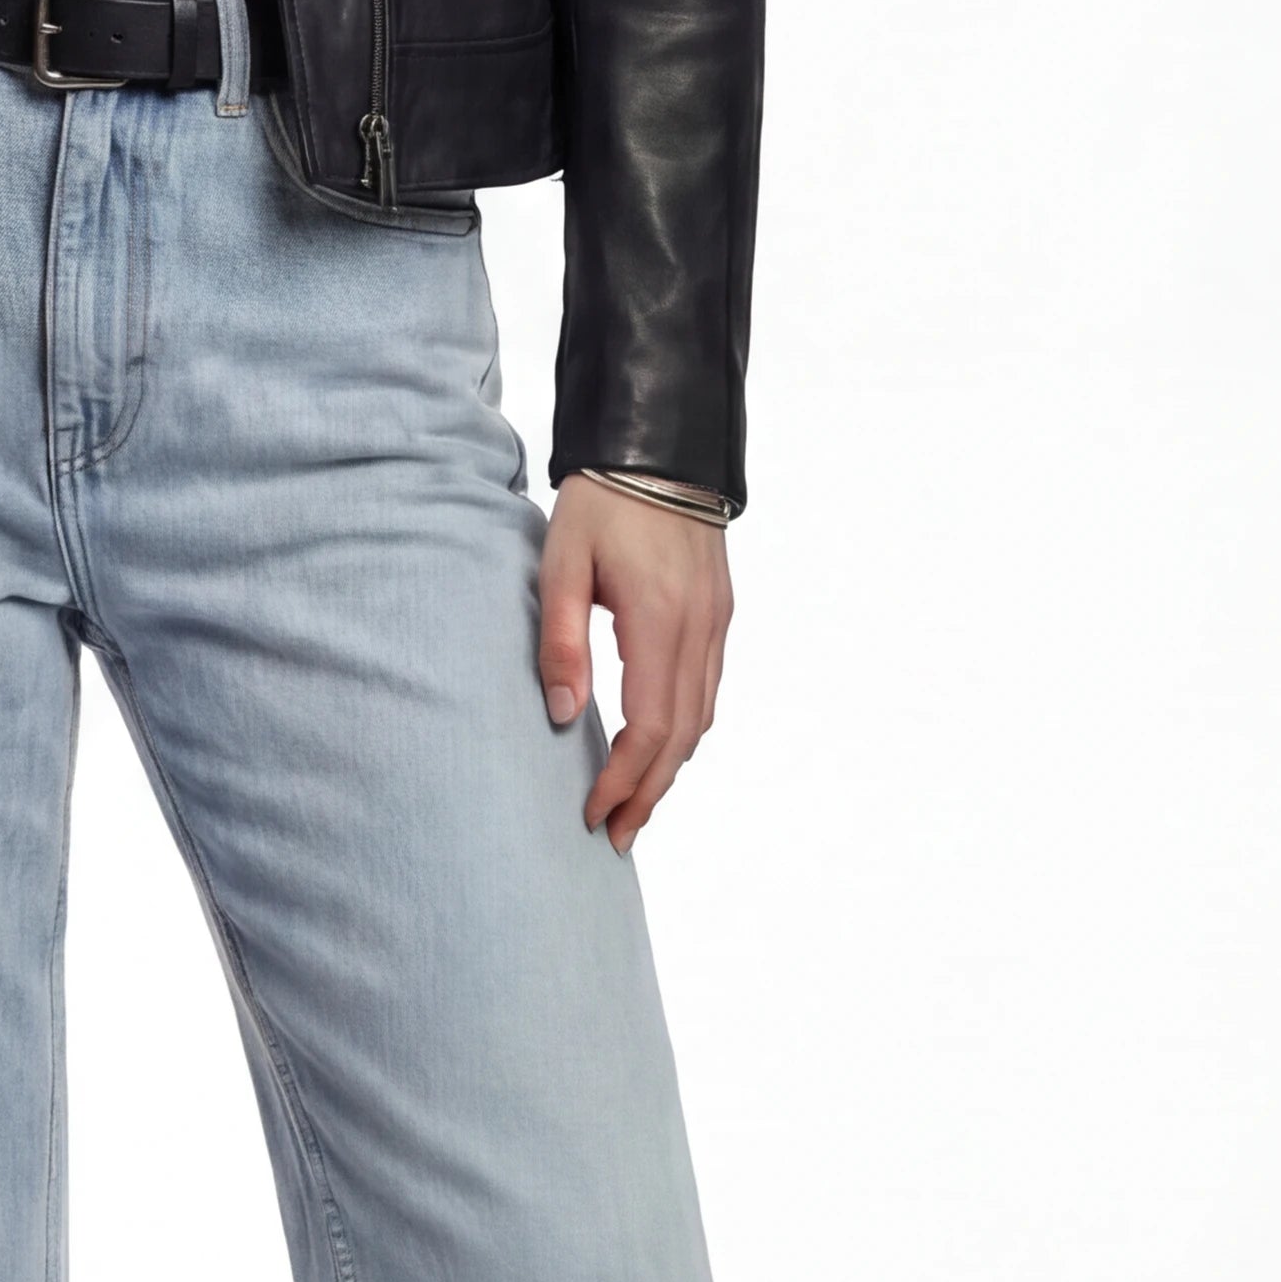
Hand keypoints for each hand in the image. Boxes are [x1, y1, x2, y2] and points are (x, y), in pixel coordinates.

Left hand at [536, 478, 731, 852]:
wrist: (661, 445)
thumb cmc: (603, 498)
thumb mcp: (562, 563)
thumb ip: (561, 641)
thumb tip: (561, 715)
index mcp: (658, 621)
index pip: (648, 727)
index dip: (622, 780)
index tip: (593, 813)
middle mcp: (699, 630)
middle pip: (682, 738)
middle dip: (648, 793)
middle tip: (616, 836)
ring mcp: (717, 623)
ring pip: (702, 718)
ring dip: (670, 769)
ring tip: (635, 805)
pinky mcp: (720, 613)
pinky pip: (709, 689)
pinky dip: (686, 731)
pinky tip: (660, 747)